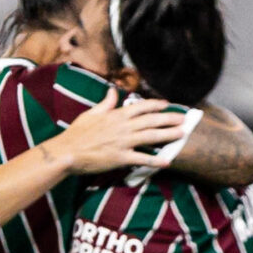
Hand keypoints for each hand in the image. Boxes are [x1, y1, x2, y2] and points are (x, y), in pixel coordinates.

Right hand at [51, 89, 191, 174]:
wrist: (68, 151)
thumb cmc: (77, 133)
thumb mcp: (91, 113)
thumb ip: (106, 103)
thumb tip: (113, 91)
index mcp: (117, 115)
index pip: (141, 107)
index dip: (156, 105)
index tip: (167, 105)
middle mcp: (123, 126)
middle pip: (151, 120)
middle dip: (169, 119)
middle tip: (184, 119)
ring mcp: (123, 142)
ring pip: (151, 136)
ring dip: (168, 135)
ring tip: (182, 134)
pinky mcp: (121, 157)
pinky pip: (142, 158)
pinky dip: (155, 160)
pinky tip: (167, 161)